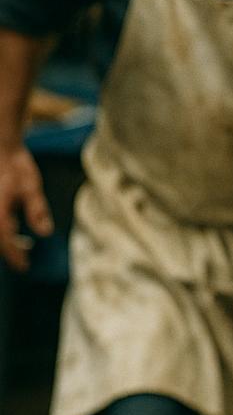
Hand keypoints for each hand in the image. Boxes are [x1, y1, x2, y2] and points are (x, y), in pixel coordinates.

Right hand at [0, 144, 52, 271]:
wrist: (0, 147)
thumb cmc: (15, 166)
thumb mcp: (31, 188)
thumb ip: (37, 211)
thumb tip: (45, 232)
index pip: (5, 239)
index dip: (14, 255)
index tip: (23, 267)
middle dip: (7, 250)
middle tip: (21, 259)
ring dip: (3, 240)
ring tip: (16, 246)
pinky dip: (2, 230)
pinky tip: (10, 226)